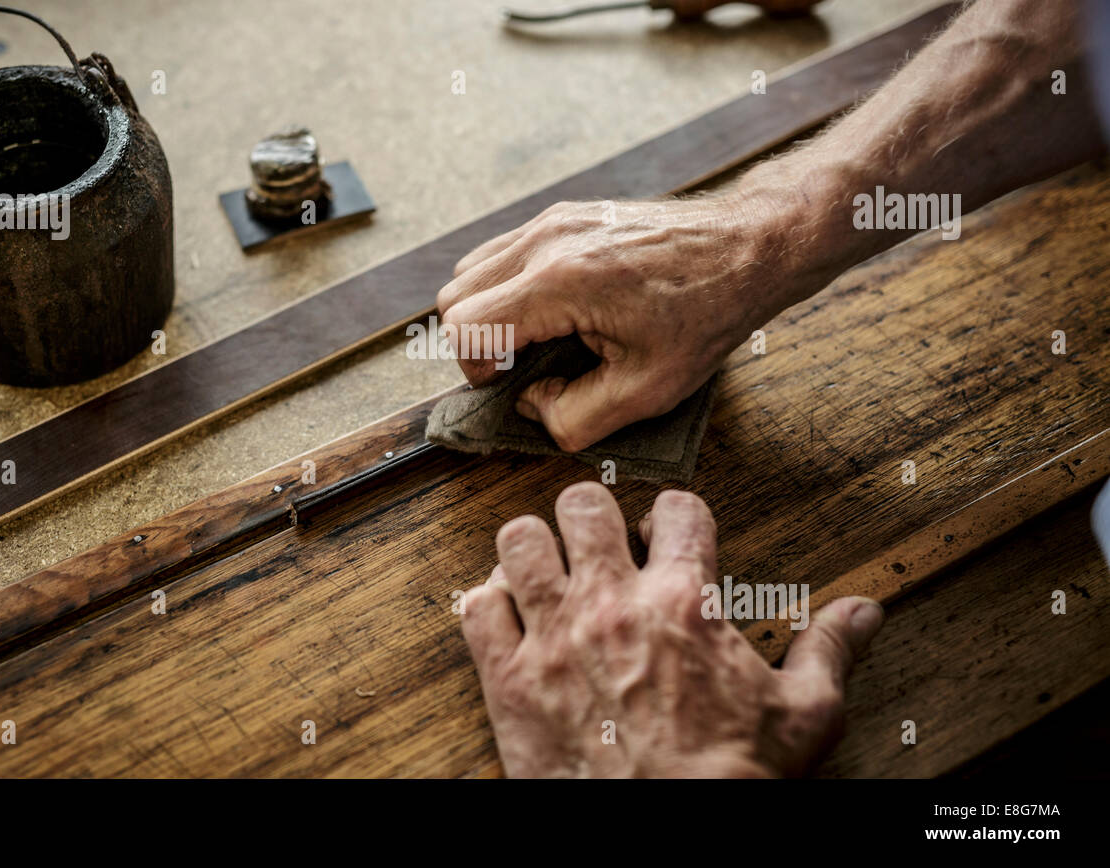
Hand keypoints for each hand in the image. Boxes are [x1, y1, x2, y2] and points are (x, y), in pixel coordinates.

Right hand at [436, 197, 785, 451]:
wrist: (748, 246)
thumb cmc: (708, 311)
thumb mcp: (647, 390)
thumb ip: (574, 417)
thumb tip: (533, 406)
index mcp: (560, 283)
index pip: (465, 328)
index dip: (478, 370)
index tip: (514, 385)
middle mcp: (546, 242)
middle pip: (454, 297)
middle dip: (476, 343)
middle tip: (523, 368)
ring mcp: (552, 221)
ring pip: (471, 271)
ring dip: (488, 313)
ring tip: (537, 339)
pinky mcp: (563, 216)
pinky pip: (502, 253)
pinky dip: (508, 288)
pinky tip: (553, 310)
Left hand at [460, 482, 884, 777]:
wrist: (667, 839)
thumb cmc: (730, 782)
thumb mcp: (803, 716)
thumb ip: (829, 651)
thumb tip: (864, 612)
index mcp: (685, 602)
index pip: (676, 507)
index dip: (675, 513)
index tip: (671, 532)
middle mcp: (613, 605)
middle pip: (583, 505)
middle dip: (594, 515)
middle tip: (600, 541)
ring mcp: (554, 637)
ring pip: (518, 541)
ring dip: (532, 549)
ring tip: (549, 570)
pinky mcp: (509, 679)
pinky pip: (476, 610)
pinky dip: (488, 606)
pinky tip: (510, 618)